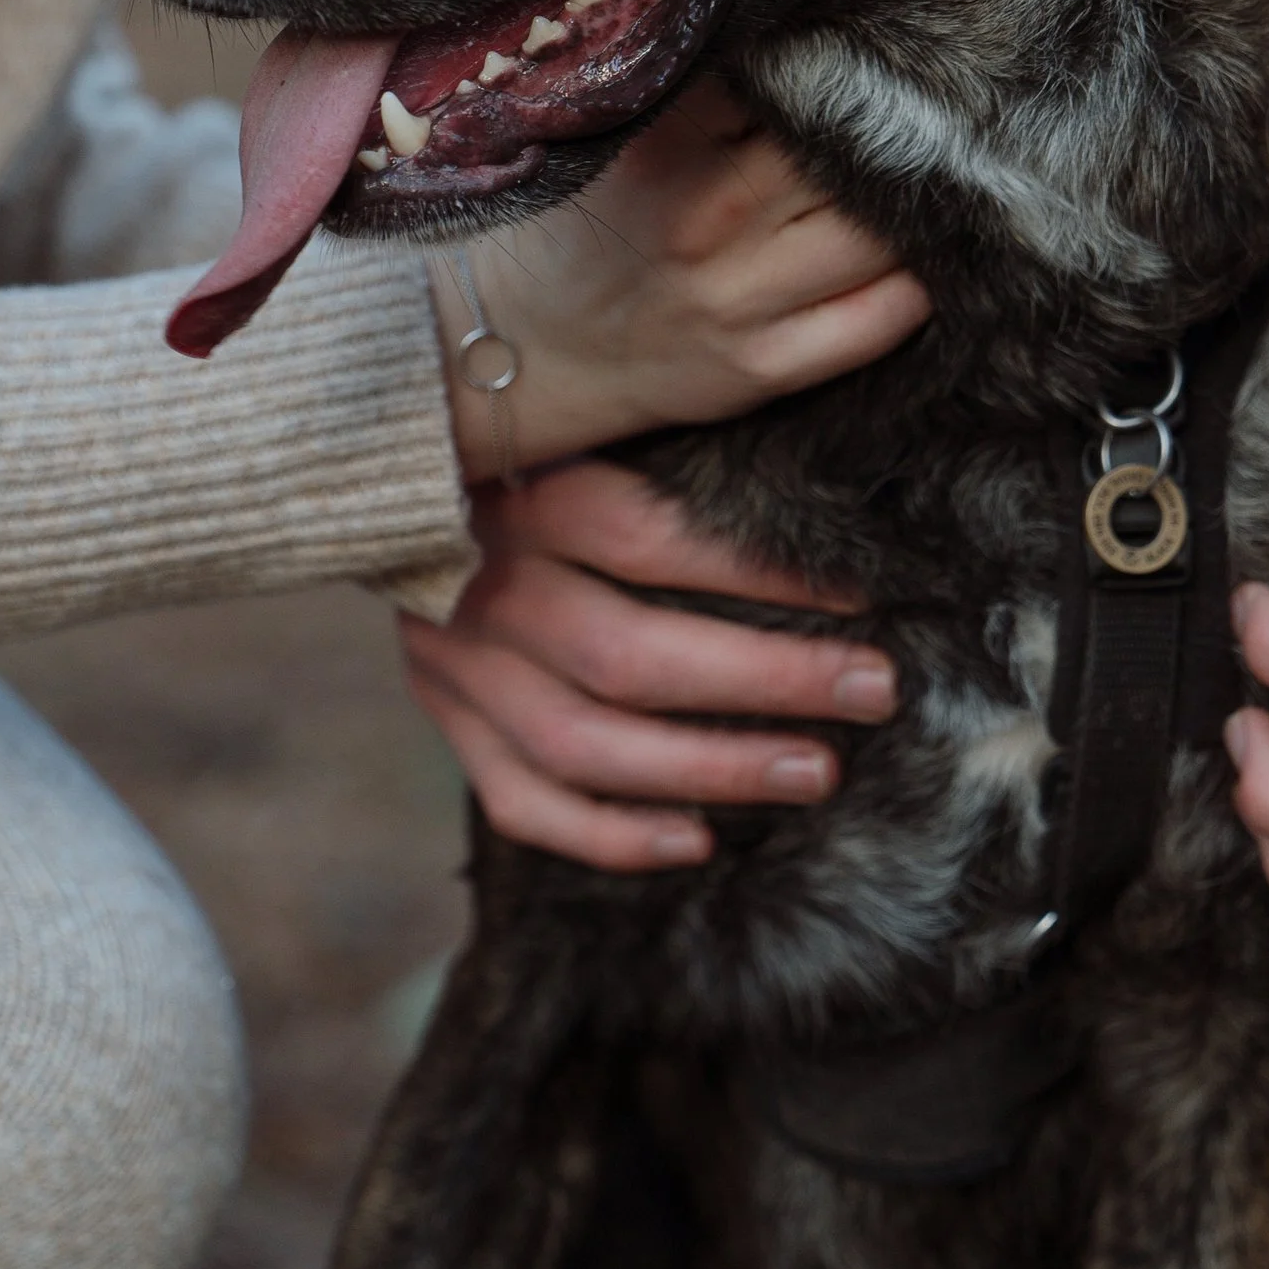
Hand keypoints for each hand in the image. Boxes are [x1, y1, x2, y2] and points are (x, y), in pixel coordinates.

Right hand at [401, 456, 897, 872]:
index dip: (759, 572)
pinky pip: (523, 802)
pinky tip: (699, 841)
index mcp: (522, 495)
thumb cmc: (537, 447)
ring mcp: (455, 663)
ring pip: (583, 745)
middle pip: (626, 657)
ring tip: (816, 772)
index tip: (862, 595)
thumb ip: (673, 458)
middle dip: (767, 680)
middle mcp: (480, 584)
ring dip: (710, 769)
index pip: (648, 540)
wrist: (396, 478)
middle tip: (872, 691)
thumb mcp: (590, 427)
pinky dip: (612, 835)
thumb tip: (819, 500)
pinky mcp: (445, 717)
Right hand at [427, 76, 928, 478]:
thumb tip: (804, 12)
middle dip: (896, 131)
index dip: (844, 62)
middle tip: (929, 105)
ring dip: (920, 203)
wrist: (526, 344)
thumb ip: (700, 83)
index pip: (791, 84)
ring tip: (934, 173)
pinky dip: (916, 282)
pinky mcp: (765, 368)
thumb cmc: (589, 217)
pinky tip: (923, 252)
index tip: (874, 45)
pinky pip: (880, 320)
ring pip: (877, 236)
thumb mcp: (614, 133)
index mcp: (661, 147)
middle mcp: (702, 222)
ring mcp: (737, 302)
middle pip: (848, 158)